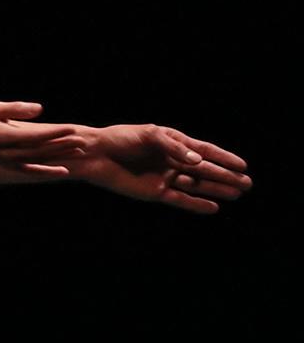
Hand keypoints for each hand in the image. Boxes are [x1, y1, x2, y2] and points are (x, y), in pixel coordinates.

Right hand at [0, 102, 89, 175]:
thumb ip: (15, 109)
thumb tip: (40, 109)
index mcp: (4, 138)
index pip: (35, 136)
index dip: (55, 133)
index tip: (72, 128)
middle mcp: (8, 153)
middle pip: (41, 150)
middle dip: (63, 145)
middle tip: (84, 141)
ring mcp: (8, 161)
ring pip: (39, 161)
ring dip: (60, 156)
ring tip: (79, 152)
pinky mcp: (9, 165)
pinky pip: (32, 170)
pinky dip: (48, 171)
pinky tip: (62, 171)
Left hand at [66, 123, 250, 214]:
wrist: (95, 154)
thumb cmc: (120, 139)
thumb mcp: (149, 135)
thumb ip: (174, 147)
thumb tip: (197, 161)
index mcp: (173, 143)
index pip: (205, 151)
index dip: (224, 158)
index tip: (243, 165)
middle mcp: (172, 161)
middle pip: (205, 170)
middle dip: (226, 176)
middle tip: (248, 184)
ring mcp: (164, 177)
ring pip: (196, 185)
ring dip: (216, 190)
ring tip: (237, 193)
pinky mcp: (154, 192)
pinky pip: (180, 199)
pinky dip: (195, 204)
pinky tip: (213, 207)